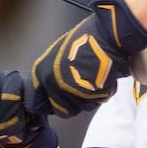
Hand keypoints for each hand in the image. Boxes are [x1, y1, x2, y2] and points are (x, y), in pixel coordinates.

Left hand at [29, 0, 146, 117]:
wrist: (105, 38)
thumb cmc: (83, 40)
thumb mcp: (58, 54)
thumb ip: (53, 72)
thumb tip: (54, 83)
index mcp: (43, 75)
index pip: (41, 103)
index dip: (52, 101)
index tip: (59, 100)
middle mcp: (55, 87)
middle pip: (62, 110)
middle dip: (72, 103)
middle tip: (81, 91)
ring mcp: (73, 94)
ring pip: (81, 107)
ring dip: (88, 99)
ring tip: (93, 82)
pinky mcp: (92, 97)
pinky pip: (96, 102)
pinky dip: (101, 94)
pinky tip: (103, 80)